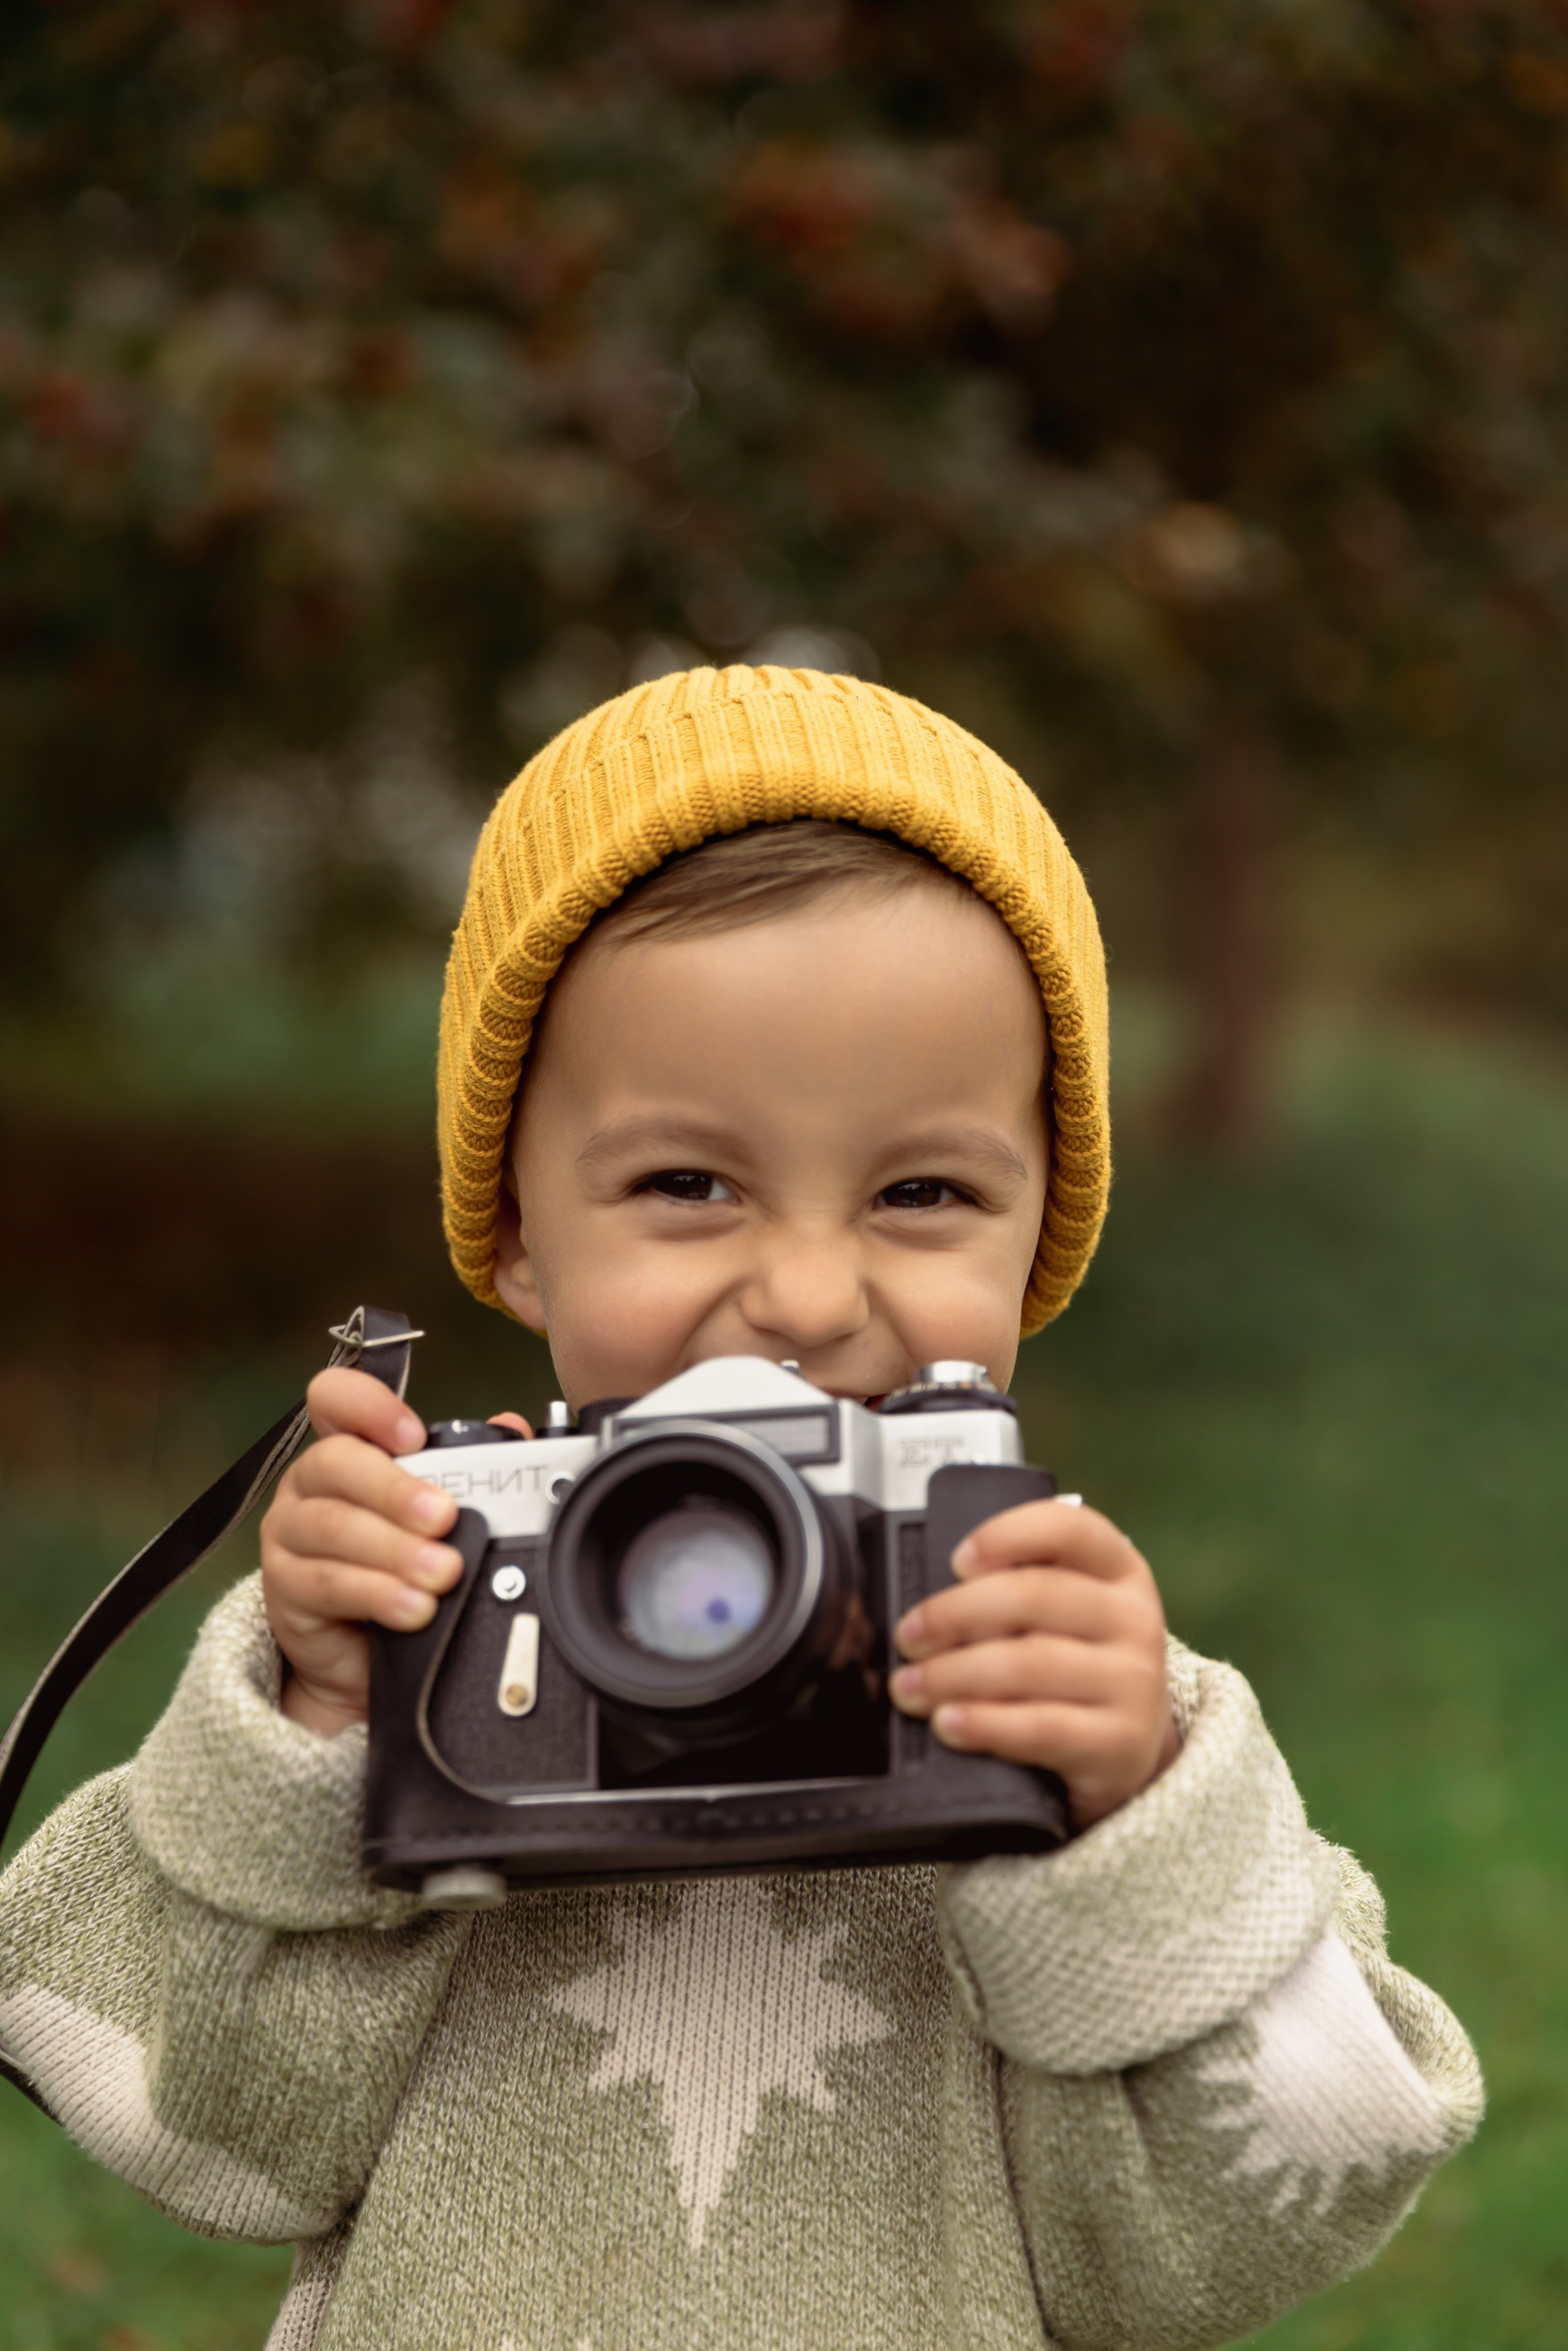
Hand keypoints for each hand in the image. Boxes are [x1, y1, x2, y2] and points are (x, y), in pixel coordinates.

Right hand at [260, 1369, 528, 1737]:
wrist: (359, 1655)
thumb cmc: (398, 1568)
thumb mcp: (434, 1516)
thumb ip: (472, 1468)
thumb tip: (512, 1426)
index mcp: (346, 1448)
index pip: (335, 1398)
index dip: (368, 1405)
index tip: (414, 1436)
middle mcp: (309, 1482)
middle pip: (337, 1463)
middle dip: (397, 1490)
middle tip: (445, 1518)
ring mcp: (288, 1533)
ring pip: (333, 1527)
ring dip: (394, 1549)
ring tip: (442, 1572)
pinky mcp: (282, 1587)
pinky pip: (327, 1583)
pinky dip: (377, 1594)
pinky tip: (414, 1607)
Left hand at [890, 1500, 1178, 1829]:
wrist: (1128, 1743)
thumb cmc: (1073, 1662)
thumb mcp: (1062, 1614)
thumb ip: (1011, 1589)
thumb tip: (926, 1601)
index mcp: (1117, 1568)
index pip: (1068, 1528)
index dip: (1006, 1536)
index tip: (955, 1562)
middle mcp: (1133, 1617)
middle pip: (1034, 1597)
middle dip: (955, 1615)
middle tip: (908, 1638)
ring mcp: (1134, 1681)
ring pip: (1031, 1664)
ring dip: (954, 1674)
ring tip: (910, 1687)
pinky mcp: (1121, 1741)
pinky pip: (1042, 1727)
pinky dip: (985, 1723)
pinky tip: (948, 1723)